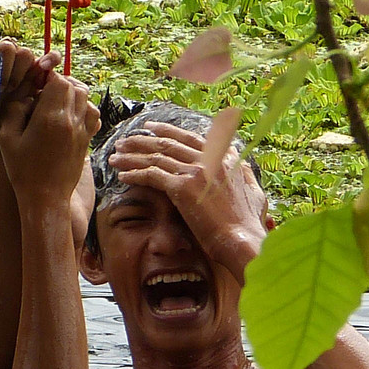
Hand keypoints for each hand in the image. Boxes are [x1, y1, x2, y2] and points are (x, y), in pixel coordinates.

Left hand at [0, 31, 57, 136]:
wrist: (4, 125)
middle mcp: (6, 54)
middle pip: (7, 46)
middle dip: (3, 69)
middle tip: (1, 88)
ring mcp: (25, 61)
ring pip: (25, 53)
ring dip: (18, 74)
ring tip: (13, 92)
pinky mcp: (41, 71)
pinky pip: (51, 57)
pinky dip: (51, 59)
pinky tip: (45, 68)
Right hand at [1, 72, 98, 207]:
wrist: (46, 198)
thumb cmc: (22, 170)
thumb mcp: (7, 139)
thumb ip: (14, 111)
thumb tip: (26, 97)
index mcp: (50, 118)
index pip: (59, 81)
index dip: (48, 76)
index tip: (38, 82)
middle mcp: (71, 121)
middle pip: (75, 87)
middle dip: (61, 83)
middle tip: (46, 90)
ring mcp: (82, 131)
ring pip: (87, 99)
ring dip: (74, 95)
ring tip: (58, 101)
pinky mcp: (87, 141)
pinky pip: (93, 115)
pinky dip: (84, 109)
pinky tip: (70, 115)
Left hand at [106, 120, 268, 277]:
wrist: (242, 240)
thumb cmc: (248, 223)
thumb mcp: (253, 190)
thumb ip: (243, 171)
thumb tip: (238, 159)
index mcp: (223, 157)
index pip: (189, 137)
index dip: (167, 131)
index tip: (150, 128)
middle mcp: (208, 159)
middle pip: (168, 143)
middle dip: (142, 140)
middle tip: (124, 141)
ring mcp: (195, 172)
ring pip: (156, 157)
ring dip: (132, 156)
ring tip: (116, 157)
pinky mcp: (183, 188)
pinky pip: (152, 176)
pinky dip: (135, 174)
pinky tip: (122, 176)